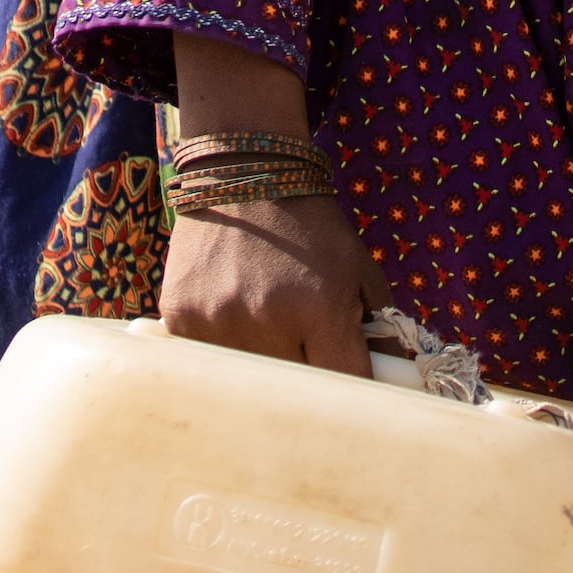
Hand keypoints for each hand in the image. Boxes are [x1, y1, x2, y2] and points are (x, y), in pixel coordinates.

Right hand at [161, 194, 381, 375]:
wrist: (241, 176)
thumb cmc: (310, 226)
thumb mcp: (357, 269)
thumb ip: (378, 327)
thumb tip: (391, 378)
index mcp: (320, 307)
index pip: (346, 385)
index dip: (356, 395)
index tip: (358, 396)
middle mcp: (267, 319)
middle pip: (297, 393)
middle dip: (311, 384)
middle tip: (312, 362)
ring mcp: (218, 322)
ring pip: (250, 382)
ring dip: (265, 367)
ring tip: (270, 328)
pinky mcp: (181, 319)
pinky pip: (209, 361)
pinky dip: (226, 351)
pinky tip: (234, 317)